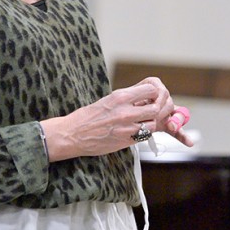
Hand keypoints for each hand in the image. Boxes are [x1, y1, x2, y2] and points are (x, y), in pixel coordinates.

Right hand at [41, 77, 191, 160]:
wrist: (71, 134)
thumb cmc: (88, 116)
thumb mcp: (108, 100)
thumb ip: (128, 97)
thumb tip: (148, 94)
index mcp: (120, 96)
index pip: (152, 89)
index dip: (156, 93)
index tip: (153, 97)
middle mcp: (125, 110)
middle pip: (156, 107)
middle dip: (158, 109)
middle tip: (153, 111)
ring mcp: (126, 127)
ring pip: (154, 123)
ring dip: (152, 122)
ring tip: (144, 121)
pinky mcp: (126, 140)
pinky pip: (145, 135)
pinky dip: (145, 133)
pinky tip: (138, 130)